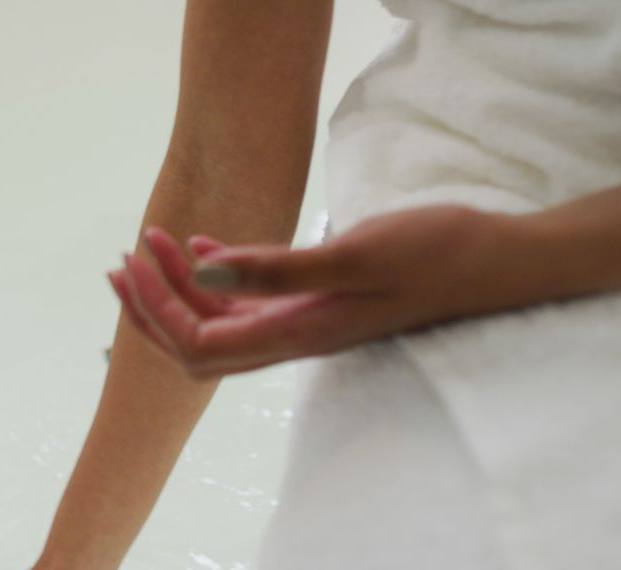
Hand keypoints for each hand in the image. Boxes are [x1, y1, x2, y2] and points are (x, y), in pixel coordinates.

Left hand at [108, 205, 532, 379]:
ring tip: (150, 244)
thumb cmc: (436, 253)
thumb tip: (203, 273)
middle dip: (151, 308)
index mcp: (295, 333)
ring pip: (220, 322)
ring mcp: (305, 322)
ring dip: (178, 290)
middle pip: (197, 344)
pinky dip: (218, 276)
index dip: (156, 310)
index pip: (198, 344)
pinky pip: (252, 302)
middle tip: (125, 259)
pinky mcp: (319, 302)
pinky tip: (203, 246)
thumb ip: (277, 269)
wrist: (496, 261)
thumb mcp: (355, 255)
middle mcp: (292, 337)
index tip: (136, 258)